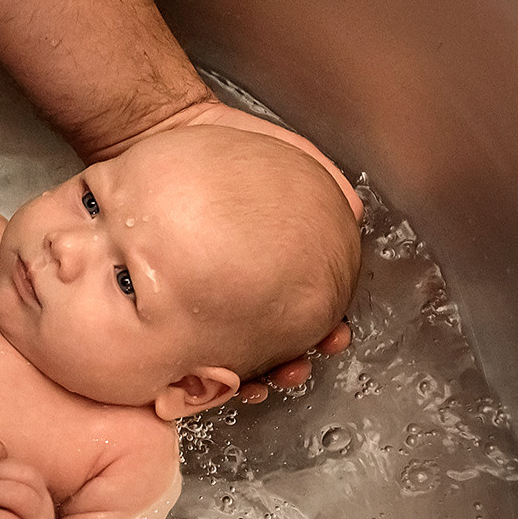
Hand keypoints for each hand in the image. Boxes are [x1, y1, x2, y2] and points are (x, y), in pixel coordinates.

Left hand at [132, 102, 359, 403]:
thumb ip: (323, 176)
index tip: (333, 337)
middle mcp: (251, 278)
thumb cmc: (226, 144)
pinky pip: (192, 337)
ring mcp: (211, 289)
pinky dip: (205, 361)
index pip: (312, 305)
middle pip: (279, 337)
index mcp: (283, 256)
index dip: (326, 329)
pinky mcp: (175, 293)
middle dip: (293, 361)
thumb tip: (356, 211)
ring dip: (253, 372)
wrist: (161, 134)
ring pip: (238, 347)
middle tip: (293, 369)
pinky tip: (209, 372)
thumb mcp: (283, 149)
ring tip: (257, 384)